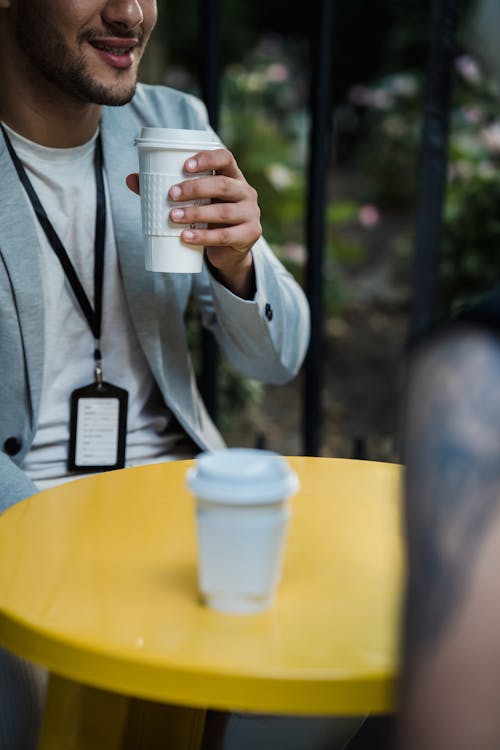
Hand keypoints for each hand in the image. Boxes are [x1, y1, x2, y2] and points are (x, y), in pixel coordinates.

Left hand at [126, 147, 259, 297]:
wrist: (229, 251)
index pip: (226, 157)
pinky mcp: (249, 234)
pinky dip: (204, 237)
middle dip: (195, 188)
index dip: (207, 158)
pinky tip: (186, 237)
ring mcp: (251, 214)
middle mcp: (246, 192)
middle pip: (222, 184)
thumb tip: (130, 179)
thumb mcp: (194, 202)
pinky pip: (226, 236)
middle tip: (171, 195)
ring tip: (173, 217)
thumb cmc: (209, 218)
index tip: (185, 165)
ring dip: (196, 214)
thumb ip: (166, 190)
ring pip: (223, 211)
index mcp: (233, 176)